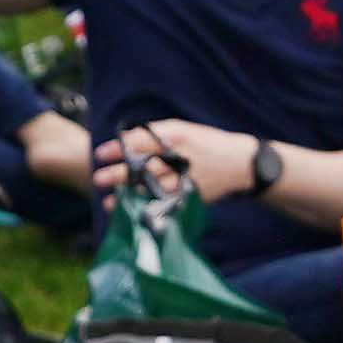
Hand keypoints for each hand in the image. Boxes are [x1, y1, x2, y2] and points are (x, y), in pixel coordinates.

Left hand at [99, 117, 263, 204]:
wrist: (243, 163)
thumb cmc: (209, 144)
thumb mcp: (186, 131)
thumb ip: (158, 135)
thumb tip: (127, 139)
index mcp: (177, 135)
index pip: (141, 139)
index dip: (119, 147)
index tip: (101, 153)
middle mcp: (180, 155)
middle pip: (144, 165)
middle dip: (120, 173)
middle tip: (99, 179)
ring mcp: (187, 176)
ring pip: (152, 187)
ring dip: (129, 195)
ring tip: (110, 202)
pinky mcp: (192, 194)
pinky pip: (165, 202)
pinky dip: (148, 206)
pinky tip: (133, 211)